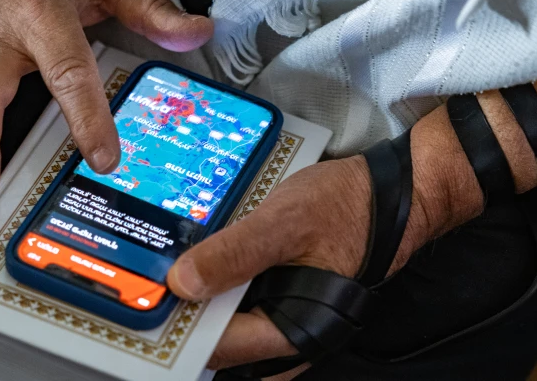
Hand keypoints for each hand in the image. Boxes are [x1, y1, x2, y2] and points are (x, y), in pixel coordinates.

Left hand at [166, 110, 484, 373]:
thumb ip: (234, 255)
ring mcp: (290, 317)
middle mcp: (292, 334)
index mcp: (295, 329)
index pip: (219, 345)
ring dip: (202, 299)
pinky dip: (221, 286)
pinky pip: (244, 302)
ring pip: (230, 321)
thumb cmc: (349, 207)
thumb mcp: (284, 222)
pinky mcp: (288, 296)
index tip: (145, 303)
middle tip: (150, 282)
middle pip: (221, 340)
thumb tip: (182, 283)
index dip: (180, 325)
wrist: (392, 192)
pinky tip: (205, 261)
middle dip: (187, 313)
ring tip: (170, 270)